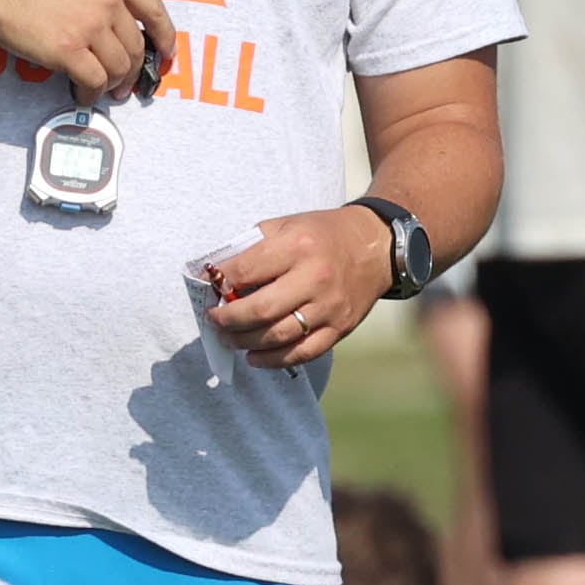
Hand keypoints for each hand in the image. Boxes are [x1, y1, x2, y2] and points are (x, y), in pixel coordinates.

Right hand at [0, 0, 175, 104]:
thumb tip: (116, 6)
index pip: (154, 10)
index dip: (165, 37)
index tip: (167, 53)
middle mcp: (107, 0)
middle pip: (136, 46)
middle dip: (134, 70)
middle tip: (125, 83)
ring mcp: (89, 26)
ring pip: (118, 67)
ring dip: (113, 83)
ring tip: (103, 89)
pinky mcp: (68, 51)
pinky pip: (94, 81)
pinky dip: (92, 92)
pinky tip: (83, 93)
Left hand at [205, 208, 393, 368]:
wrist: (376, 246)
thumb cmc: (323, 233)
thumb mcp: (287, 224)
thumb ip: (253, 245)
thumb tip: (217, 272)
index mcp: (298, 246)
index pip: (247, 270)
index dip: (221, 281)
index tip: (208, 287)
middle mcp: (315, 278)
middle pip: (261, 309)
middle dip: (229, 319)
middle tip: (214, 320)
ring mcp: (329, 307)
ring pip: (279, 336)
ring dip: (246, 341)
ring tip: (229, 338)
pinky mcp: (340, 328)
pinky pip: (303, 352)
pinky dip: (274, 360)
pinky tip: (254, 357)